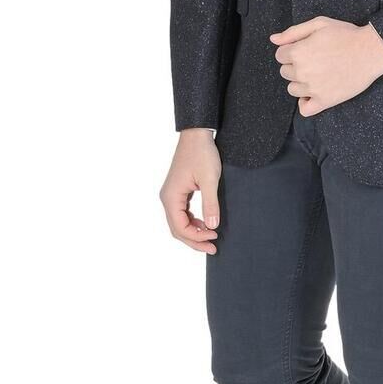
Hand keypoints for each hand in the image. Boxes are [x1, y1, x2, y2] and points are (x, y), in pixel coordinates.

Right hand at [160, 128, 221, 252]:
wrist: (196, 135)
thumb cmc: (202, 154)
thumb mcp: (210, 179)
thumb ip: (211, 204)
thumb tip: (212, 226)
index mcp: (171, 197)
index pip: (180, 227)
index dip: (197, 237)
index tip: (215, 236)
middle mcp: (167, 198)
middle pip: (177, 229)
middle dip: (194, 240)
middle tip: (213, 248)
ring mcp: (171, 195)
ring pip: (179, 222)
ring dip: (193, 233)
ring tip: (211, 239)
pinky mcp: (178, 191)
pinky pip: (182, 213)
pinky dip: (192, 222)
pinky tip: (205, 224)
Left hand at [269, 17, 382, 114]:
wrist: (371, 51)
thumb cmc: (346, 35)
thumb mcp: (319, 24)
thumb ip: (293, 32)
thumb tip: (273, 39)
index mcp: (297, 52)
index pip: (280, 55)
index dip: (292, 50)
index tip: (307, 48)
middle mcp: (302, 72)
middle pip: (285, 72)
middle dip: (296, 66)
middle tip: (316, 60)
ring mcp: (313, 89)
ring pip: (293, 90)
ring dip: (301, 83)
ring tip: (318, 74)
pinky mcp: (325, 101)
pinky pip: (305, 109)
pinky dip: (306, 103)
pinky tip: (314, 94)